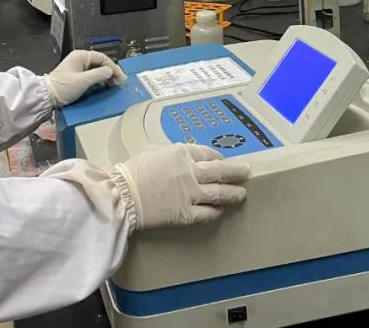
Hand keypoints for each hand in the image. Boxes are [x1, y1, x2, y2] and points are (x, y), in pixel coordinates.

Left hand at [44, 50, 126, 107]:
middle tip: (120, 83)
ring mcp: (77, 67)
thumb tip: (110, 72)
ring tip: (114, 85)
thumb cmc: (64, 88)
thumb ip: (99, 75)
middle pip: (100, 63)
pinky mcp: (75, 76)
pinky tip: (104, 86)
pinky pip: (91, 75)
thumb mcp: (84, 81)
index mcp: (80, 56)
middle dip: (111, 72)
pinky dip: (99, 80)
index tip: (121, 78)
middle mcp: (79, 59)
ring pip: (96, 69)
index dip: (113, 68)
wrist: (46, 97)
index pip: (102, 58)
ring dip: (106, 77)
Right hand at [110, 144, 250, 229]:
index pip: (207, 153)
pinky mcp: (186, 214)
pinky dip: (216, 211)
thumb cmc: (132, 172)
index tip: (222, 160)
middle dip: (236, 172)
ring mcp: (191, 194)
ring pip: (219, 193)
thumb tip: (182, 161)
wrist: (121, 195)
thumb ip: (172, 157)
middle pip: (221, 171)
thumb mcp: (154, 154)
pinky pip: (207, 213)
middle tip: (247, 172)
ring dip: (233, 193)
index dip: (217, 157)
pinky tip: (221, 210)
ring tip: (242, 194)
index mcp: (181, 153)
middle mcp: (191, 172)